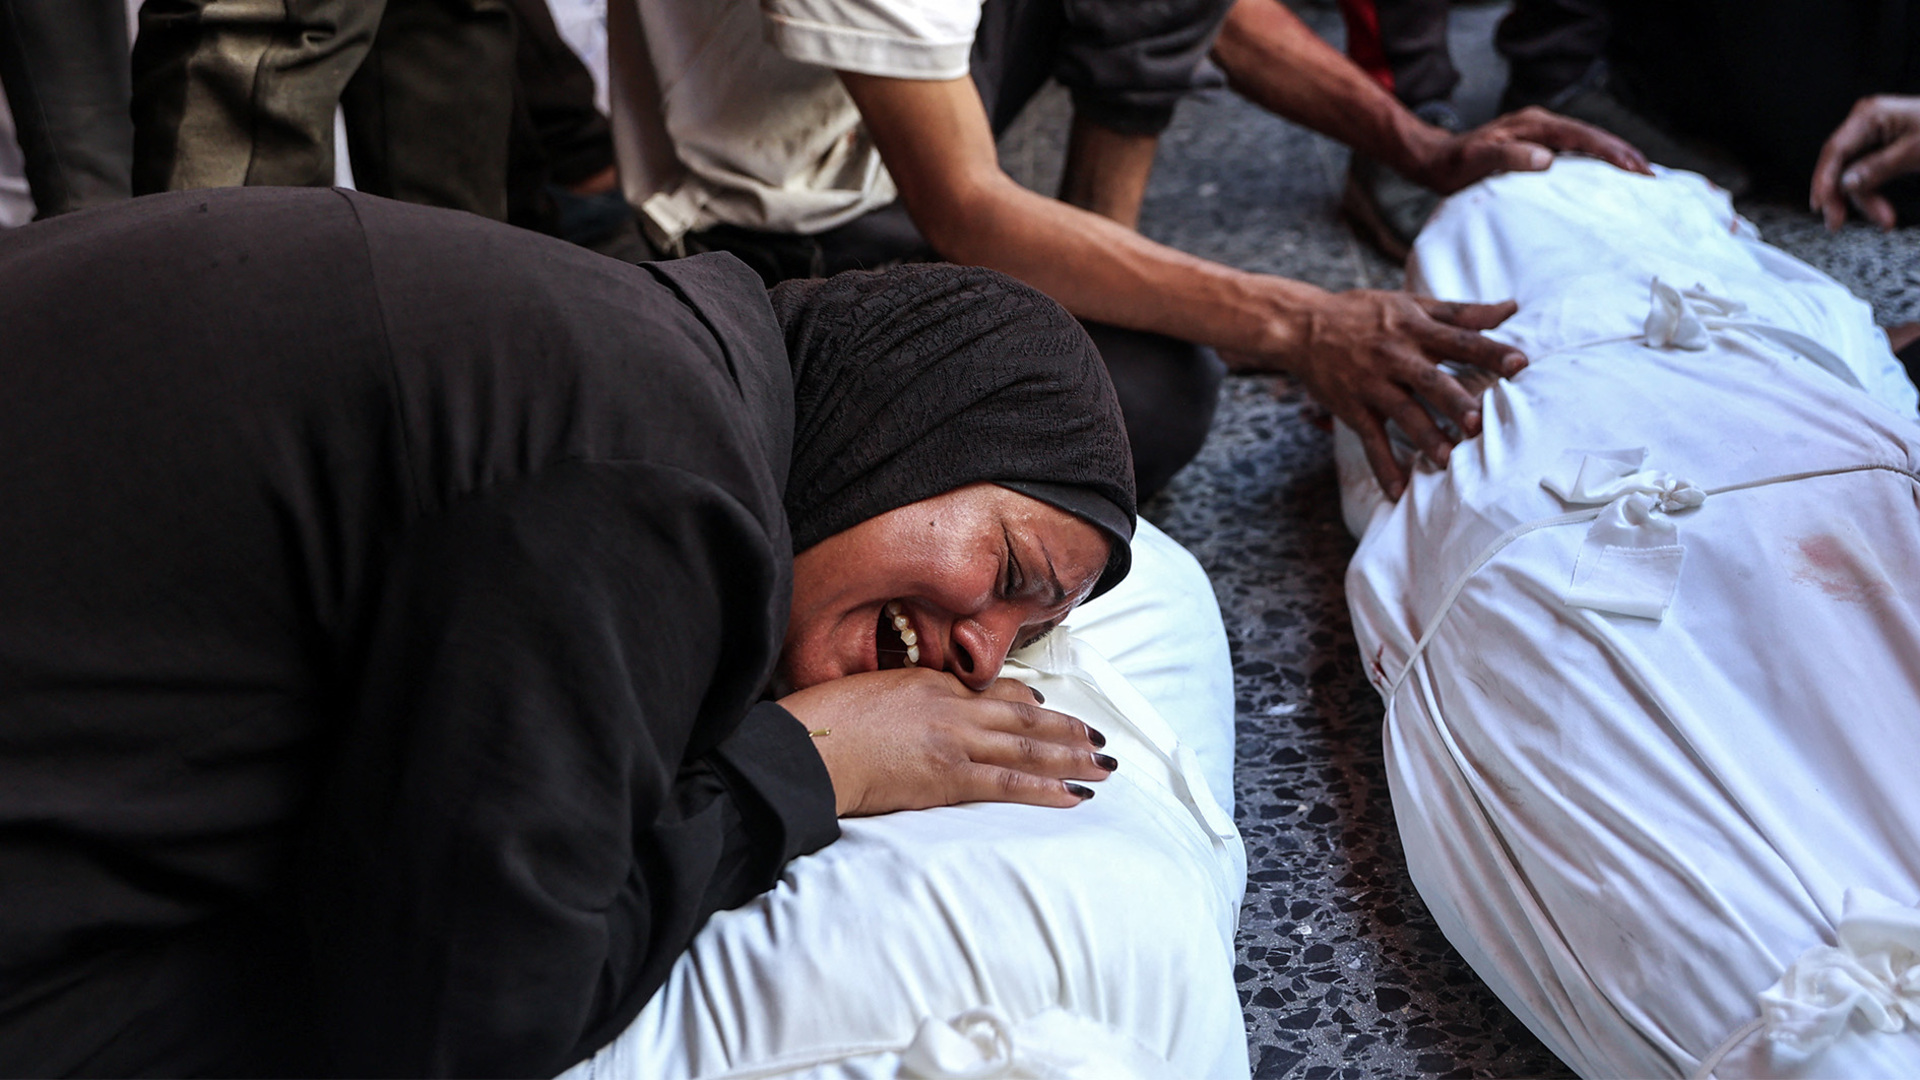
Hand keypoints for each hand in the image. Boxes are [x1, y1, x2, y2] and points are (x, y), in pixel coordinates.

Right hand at [780, 668, 1112, 816]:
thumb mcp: (870, 693)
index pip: (994, 691)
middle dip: (1067, 729)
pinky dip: (1047, 789)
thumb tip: (923, 714)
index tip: (1052, 710)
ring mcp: (954, 739)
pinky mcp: (948, 776)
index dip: (1031, 704)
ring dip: (1071, 757)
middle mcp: (951, 705)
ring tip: (1103, 766)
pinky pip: (1009, 783)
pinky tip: (1073, 796)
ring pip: (1028, 748)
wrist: (806, 748)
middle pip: (1024, 717)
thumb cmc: (823, 724)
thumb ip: (907, 699)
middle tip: (1100, 739)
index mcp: (931, 683)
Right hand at [1232, 291, 1523, 497]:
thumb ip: (1462, 311)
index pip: (1460, 339)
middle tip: (1477, 423)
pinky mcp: (1352, 407)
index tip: (1521, 363)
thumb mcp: (1412, 303)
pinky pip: (1370, 440)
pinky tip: (1399, 491)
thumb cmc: (1365, 313)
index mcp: (1416, 329)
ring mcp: (1371, 384)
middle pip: (1429, 380)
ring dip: (1424, 436)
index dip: (1491, 350)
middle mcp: (1395, 356)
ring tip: (1447, 460)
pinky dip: (1383, 466)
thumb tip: (1511, 307)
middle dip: (1454, 401)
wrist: (1303, 325)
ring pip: (1402, 412)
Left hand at [1409, 106, 1650, 194]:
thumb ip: (1509, 156)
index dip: (1609, 151)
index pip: (1580, 135)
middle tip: (1650, 178)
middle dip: (1623, 155)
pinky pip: (1574, 156)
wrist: (1436, 163)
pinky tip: (1610, 182)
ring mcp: (1541, 138)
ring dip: (1614, 161)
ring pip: (1587, 146)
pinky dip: (1596, 167)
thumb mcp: (1477, 159)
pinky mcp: (1538, 151)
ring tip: (1641, 180)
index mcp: (1533, 125)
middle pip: (1592, 137)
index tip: (1633, 168)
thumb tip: (1547, 159)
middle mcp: (1542, 127)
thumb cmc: (1454, 164)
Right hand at [1811, 95, 1919, 230]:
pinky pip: (1868, 176)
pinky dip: (1874, 195)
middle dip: (1844, 196)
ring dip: (1865, 201)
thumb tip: (1845, 183)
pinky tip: (1883, 212)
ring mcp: (1874, 136)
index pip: (1834, 151)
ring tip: (1884, 220)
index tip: (1823, 207)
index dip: (1824, 181)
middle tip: (1839, 223)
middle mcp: (1867, 124)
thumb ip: (1878, 168)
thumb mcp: (1915, 152)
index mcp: (1870, 115)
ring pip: (1854, 176)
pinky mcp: (1883, 150)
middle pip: (1840, 165)